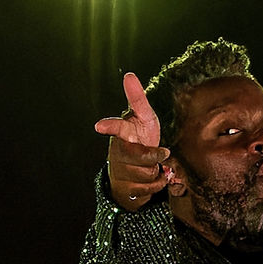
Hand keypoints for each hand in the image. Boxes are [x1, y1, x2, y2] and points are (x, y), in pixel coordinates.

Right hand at [94, 73, 170, 210]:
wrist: (134, 169)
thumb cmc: (140, 136)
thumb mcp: (144, 116)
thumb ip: (138, 99)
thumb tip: (128, 74)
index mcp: (123, 131)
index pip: (117, 127)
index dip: (110, 126)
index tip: (99, 126)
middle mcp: (117, 151)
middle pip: (139, 157)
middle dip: (153, 157)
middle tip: (163, 153)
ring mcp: (119, 170)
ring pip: (146, 174)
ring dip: (157, 171)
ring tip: (153, 165)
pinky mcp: (125, 188)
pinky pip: (149, 189)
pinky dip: (159, 183)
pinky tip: (157, 177)